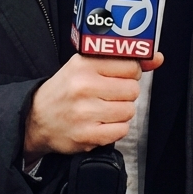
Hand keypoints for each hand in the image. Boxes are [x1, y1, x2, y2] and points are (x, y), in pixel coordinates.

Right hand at [24, 51, 163, 157]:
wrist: (36, 119)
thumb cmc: (64, 90)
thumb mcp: (86, 66)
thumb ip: (122, 61)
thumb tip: (156, 58)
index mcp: (84, 64)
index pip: (130, 65)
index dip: (130, 73)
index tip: (121, 76)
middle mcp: (84, 86)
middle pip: (132, 90)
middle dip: (126, 94)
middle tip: (111, 94)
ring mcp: (85, 112)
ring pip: (129, 111)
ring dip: (121, 112)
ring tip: (104, 109)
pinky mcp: (87, 135)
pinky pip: (121, 131)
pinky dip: (115, 129)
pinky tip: (101, 123)